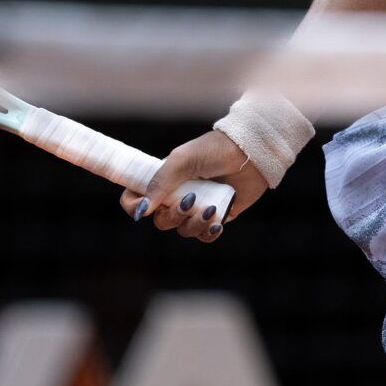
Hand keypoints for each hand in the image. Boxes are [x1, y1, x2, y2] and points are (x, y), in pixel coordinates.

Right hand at [119, 128, 269, 242]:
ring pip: (183, 230)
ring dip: (195, 223)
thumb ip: (160, 182)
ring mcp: (197, 207)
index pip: (137, 197)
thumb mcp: (182, 160)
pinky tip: (217, 223)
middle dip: (174, 215)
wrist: (251, 154)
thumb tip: (141, 210)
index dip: (134, 206)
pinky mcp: (216, 216)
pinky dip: (208, 233)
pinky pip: (203, 235)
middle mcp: (177, 195)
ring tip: (212, 209)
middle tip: (191, 201)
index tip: (143, 208)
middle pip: (161, 220)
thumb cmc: (214, 150)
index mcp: (164, 178)